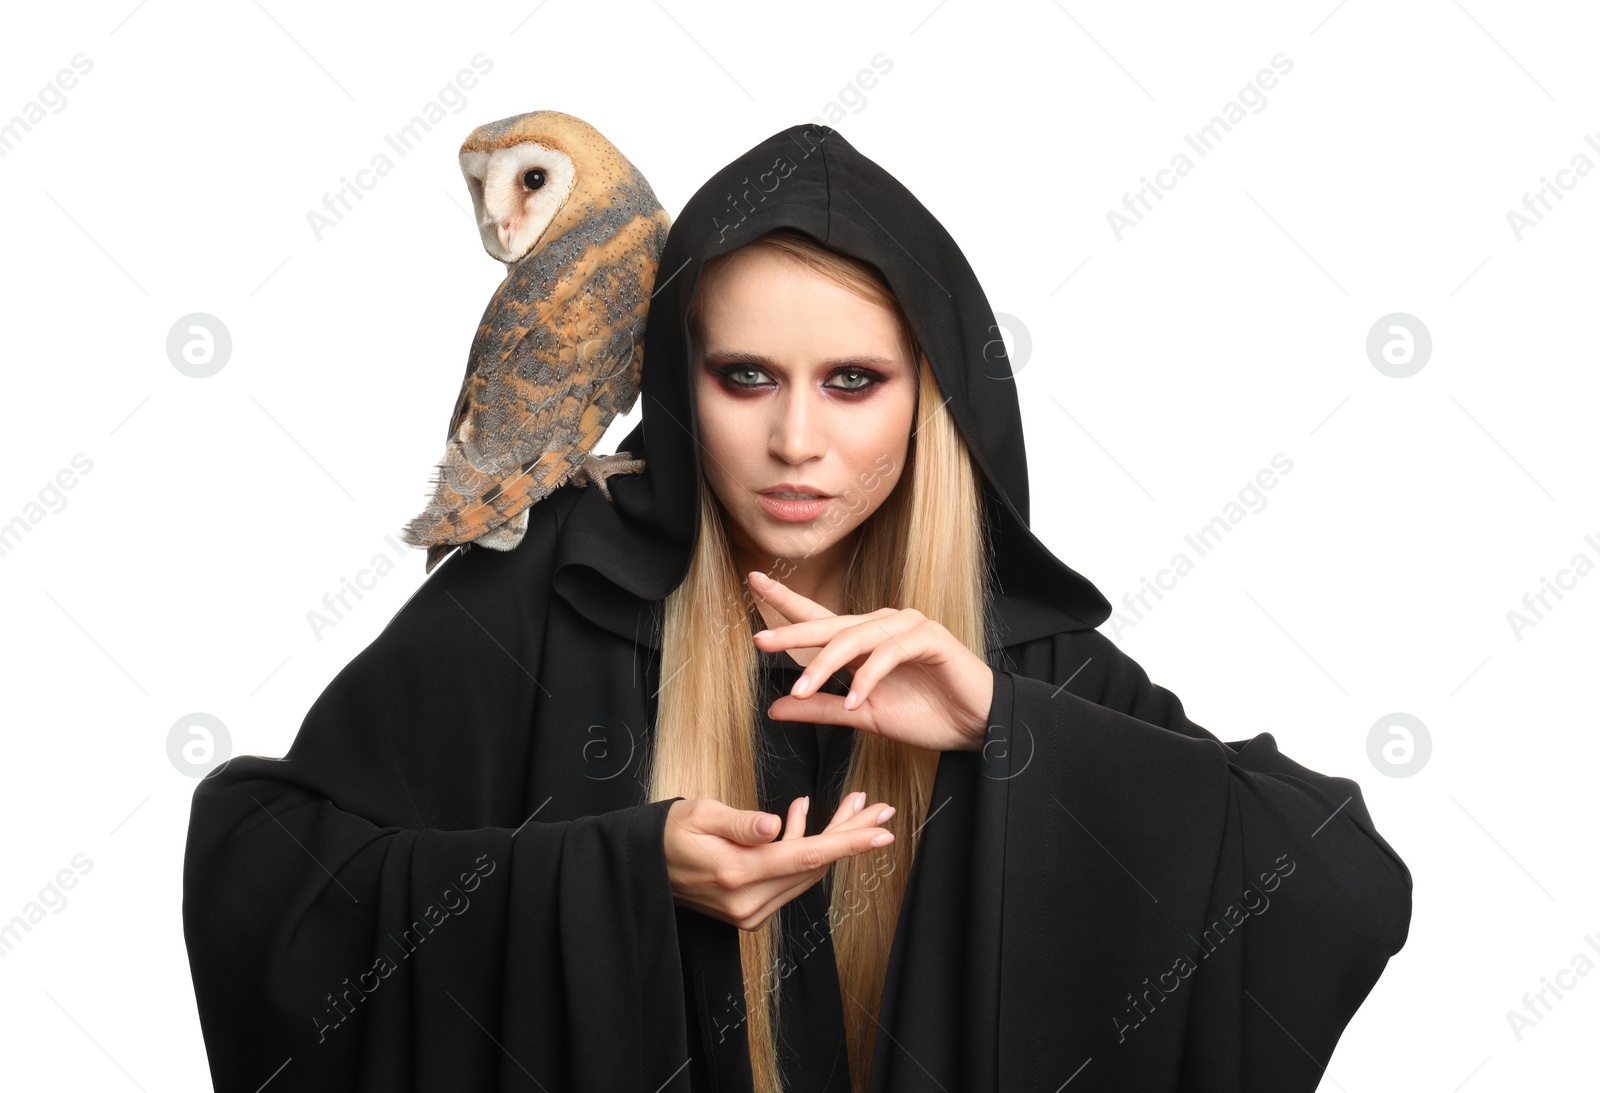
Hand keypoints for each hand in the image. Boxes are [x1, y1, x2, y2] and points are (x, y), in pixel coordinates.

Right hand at [664, 791, 895, 930]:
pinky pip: (787, 878)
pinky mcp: (748, 912)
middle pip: (814, 866)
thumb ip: (739, 822)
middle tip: (879, 809)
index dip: (849, 842)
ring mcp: (748, 912)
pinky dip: (801, 848)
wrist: (641, 866)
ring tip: (851, 804)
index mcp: (736, 873)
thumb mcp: (699, 814)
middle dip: (850, 835)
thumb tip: (774, 826)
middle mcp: (747, 901)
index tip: (882, 831)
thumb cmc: (668, 832)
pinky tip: (801, 815)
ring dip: (831, 839)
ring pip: (805, 873)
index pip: (805, 857)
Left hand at [747, 570, 992, 752]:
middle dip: (793, 632)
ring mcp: (907, 627)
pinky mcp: (929, 638)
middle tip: (759, 640)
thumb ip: (823, 708)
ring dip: (826, 665)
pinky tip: (857, 698)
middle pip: (830, 624)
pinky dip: (869, 676)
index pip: (820, 618)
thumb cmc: (926, 715)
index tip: (753, 581)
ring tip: (801, 689)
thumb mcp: (864, 716)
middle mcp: (883, 626)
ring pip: (855, 638)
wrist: (977, 727)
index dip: (787, 602)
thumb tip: (776, 706)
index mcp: (865, 641)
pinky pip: (889, 652)